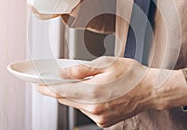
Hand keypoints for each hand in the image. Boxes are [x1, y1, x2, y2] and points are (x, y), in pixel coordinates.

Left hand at [36, 56, 186, 127]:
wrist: (151, 90)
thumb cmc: (132, 74)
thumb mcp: (106, 63)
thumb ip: (81, 70)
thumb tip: (62, 73)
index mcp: (94, 92)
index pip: (61, 91)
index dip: (45, 87)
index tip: (35, 84)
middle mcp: (95, 109)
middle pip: (66, 99)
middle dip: (56, 90)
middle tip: (48, 81)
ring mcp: (100, 118)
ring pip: (76, 105)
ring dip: (72, 95)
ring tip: (75, 83)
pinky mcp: (104, 122)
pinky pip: (86, 111)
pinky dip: (83, 101)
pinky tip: (89, 92)